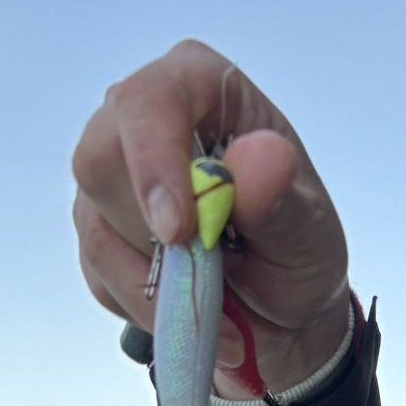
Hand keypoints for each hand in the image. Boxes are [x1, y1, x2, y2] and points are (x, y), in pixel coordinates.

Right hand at [72, 40, 350, 394]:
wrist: (282, 316)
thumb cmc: (298, 254)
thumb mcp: (308, 232)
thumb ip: (280, 196)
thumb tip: (259, 158)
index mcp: (202, 88)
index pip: (149, 99)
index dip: (153, 160)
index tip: (178, 230)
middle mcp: (145, 121)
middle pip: (100, 159)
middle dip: (152, 233)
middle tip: (211, 277)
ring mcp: (114, 177)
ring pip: (97, 226)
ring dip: (159, 280)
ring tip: (219, 297)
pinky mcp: (99, 230)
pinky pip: (99, 272)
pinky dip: (147, 303)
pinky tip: (191, 302)